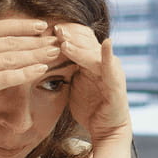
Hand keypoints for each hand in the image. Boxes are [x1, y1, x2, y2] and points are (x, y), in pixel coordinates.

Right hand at [0, 4, 60, 155]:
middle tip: (56, 40)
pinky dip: (24, 73)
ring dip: (34, 55)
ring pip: (8, 58)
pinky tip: (40, 70)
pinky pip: (4, 78)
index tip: (41, 25)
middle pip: (6, 42)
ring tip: (53, 53)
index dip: (20, 25)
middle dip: (34, 40)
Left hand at [55, 23, 130, 146]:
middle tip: (55, 28)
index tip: (48, 27)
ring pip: (93, 52)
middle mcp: (104, 61)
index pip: (80, 39)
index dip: (66, 32)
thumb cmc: (90, 108)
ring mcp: (111, 71)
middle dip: (70, 34)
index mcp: (92, 61)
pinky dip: (108, 55)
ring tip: (65, 40)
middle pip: (87, 40)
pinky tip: (107, 43)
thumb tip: (42, 58)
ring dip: (79, 46)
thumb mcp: (73, 85)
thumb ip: (64, 70)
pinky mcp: (116, 83)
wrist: (107, 130)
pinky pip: (111, 67)